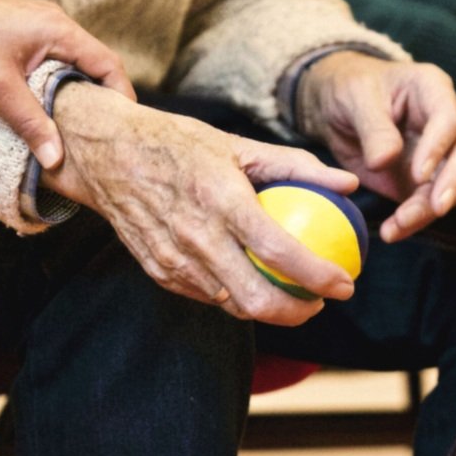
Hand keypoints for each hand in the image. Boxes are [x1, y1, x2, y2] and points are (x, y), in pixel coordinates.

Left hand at [0, 0, 135, 168]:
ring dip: (79, 92)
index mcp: (58, 29)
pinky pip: (55, 61)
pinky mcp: (24, 34)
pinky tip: (51, 107)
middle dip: (102, 98)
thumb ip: (31, 123)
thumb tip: (56, 160)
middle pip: (95, 63)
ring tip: (80, 126)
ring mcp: (39, 27)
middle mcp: (55, 23)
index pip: (107, 63)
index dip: (121, 95)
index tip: (124, 126)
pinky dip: (59, 84)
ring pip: (74, 64)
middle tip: (105, 132)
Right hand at [41, 82, 360, 325]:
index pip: (280, 252)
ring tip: (287, 293)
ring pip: (231, 305)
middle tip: (318, 301)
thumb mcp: (236, 143)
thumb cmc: (175, 143)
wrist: (108, 154)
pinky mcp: (157, 270)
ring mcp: (173, 259)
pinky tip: (245, 278)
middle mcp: (196, 236)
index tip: (344, 284)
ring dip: (266, 308)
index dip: (320, 276)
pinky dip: (231, 294)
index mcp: (221, 200)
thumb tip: (347, 183)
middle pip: (256, 300)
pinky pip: (204, 295)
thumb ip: (295, 165)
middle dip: (298, 312)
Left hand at [298, 52, 455, 242]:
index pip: (448, 120)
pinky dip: (413, 220)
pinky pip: (426, 203)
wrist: (334, 107)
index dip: (438, 148)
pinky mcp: (421, 180)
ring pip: (452, 185)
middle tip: (436, 207)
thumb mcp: (355, 99)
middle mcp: (445, 123)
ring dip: (429, 209)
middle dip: (454, 182)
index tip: (418, 174)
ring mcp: (437, 154)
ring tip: (399, 225)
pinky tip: (392, 231)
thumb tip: (385, 161)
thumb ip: (373, 128)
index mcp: (432, 90)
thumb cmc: (349, 90)